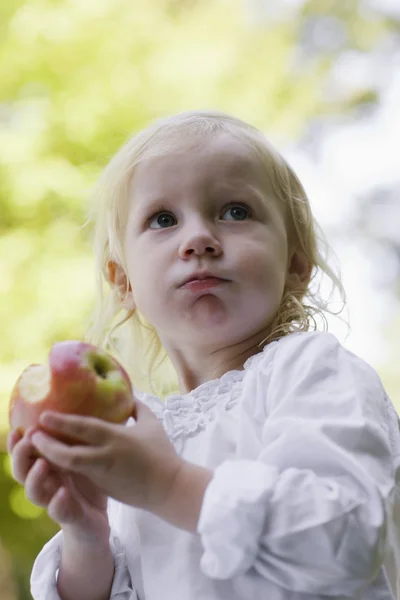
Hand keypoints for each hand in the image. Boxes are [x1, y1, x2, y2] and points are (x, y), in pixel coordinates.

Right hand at [7, 428, 109, 544]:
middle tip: (28, 441)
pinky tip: (63, 492)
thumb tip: (75, 412)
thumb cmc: (87, 487)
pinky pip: (60, 511)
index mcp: (48, 468)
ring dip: (35, 478)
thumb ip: (73, 442)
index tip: (17, 429)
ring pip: (35, 493)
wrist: (96, 524)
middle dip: (20, 457)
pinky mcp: (70, 517)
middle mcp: (46, 484)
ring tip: (43, 463)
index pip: (24, 455)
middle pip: (22, 472)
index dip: (16, 444)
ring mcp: (54, 501)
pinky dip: (58, 502)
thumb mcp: (80, 460)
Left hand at [29, 399, 183, 514]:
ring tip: (38, 449)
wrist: (169, 487)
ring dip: (52, 457)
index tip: (44, 415)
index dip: (63, 421)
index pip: (85, 428)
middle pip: (70, 452)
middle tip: (31, 434)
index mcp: (117, 437)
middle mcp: (106, 455)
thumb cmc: (162, 453)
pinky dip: (65, 468)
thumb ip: (139, 408)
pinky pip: (80, 476)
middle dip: (48, 443)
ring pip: (71, 467)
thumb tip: (129, 395)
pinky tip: (54, 461)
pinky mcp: (104, 488)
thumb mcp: (152, 425)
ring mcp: (103, 474)